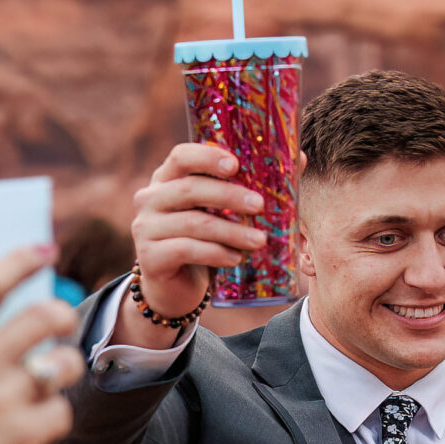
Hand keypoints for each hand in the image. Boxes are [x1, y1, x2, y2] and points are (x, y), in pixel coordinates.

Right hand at [0, 245, 80, 443]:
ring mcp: (2, 400)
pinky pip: (62, 410)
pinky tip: (35, 426)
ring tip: (50, 380)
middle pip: (43, 317)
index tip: (46, 250)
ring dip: (64, 368)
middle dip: (62, 315)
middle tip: (63, 323)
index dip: (23, 261)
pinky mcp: (24, 434)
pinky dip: (53, 417)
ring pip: (64, 363)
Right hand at [118, 142, 263, 346]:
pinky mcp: (149, 257)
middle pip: (190, 189)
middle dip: (229, 196)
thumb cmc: (204, 241)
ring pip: (194, 224)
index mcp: (167, 178)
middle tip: (260, 206)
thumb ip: (252, 185)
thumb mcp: (223, 213)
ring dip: (231, 232)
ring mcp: (145, 228)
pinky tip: (236, 258)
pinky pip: (186, 250)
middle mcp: (150, 198)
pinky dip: (215, 254)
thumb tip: (298, 159)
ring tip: (260, 241)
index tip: (236, 165)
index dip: (207, 157)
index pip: (181, 156)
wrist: (175, 287)